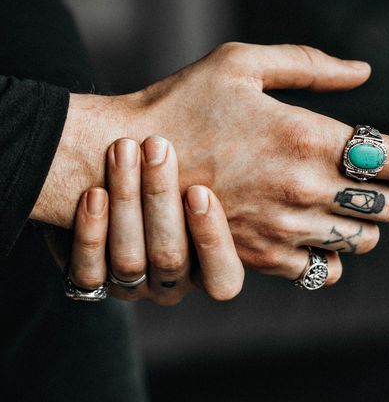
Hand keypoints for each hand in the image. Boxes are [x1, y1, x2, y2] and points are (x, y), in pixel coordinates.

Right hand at [34, 43, 388, 282]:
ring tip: (345, 205)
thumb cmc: (182, 103)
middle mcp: (302, 186)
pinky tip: (317, 234)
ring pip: (360, 240)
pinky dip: (332, 254)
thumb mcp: (241, 63)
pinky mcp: (261, 256)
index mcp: (305, 134)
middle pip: (386, 206)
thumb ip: (309, 64)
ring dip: (364, 224)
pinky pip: (323, 271)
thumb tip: (362, 73)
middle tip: (373, 180)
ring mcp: (282, 227)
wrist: (128, 157)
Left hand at [65, 136, 249, 303]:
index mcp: (211, 267)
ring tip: (122, 150)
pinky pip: (90, 274)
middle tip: (156, 145)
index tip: (199, 191)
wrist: (120, 174)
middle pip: (171, 258)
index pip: (222, 277)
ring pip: (130, 261)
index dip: (212, 239)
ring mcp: (133, 284)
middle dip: (160, 198)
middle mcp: (174, 282)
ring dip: (126, 203)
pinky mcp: (93, 281)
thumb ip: (238, 156)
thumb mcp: (213, 163)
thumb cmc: (182, 167)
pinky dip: (92, 234)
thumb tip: (286, 118)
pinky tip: (94, 194)